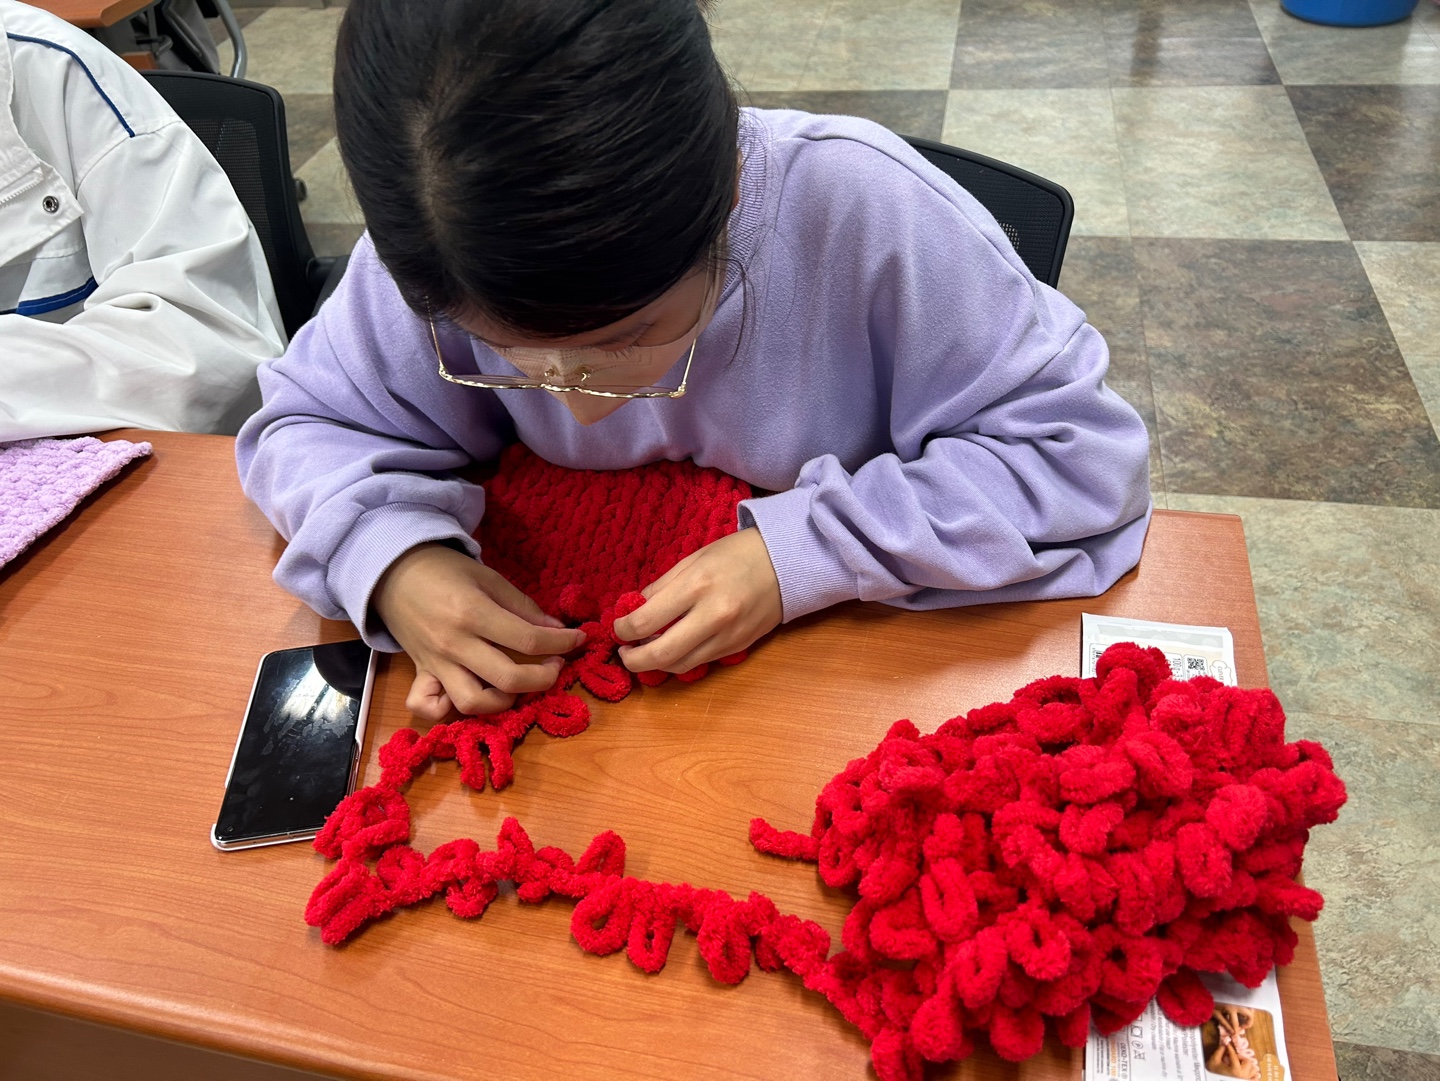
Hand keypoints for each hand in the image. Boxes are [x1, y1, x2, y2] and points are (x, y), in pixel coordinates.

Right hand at [372, 543, 585, 719]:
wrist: (394, 570)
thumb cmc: (446, 570)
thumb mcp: (489, 578)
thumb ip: (523, 606)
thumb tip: (557, 629)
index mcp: (473, 613)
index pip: (528, 640)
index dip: (562, 643)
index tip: (578, 640)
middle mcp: (454, 644)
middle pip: (509, 679)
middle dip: (544, 677)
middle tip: (556, 665)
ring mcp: (435, 663)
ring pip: (472, 703)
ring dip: (504, 702)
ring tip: (519, 685)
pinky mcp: (421, 673)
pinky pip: (427, 706)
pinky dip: (447, 710)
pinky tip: (471, 696)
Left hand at [613, 527, 781, 674]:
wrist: (787, 563)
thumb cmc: (736, 554)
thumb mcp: (693, 558)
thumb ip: (662, 586)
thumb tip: (635, 609)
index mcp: (697, 585)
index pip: (646, 620)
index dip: (623, 629)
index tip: (618, 627)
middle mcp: (712, 616)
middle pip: (660, 654)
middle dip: (632, 659)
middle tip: (624, 651)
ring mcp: (727, 636)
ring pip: (679, 665)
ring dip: (654, 664)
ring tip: (644, 651)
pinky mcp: (737, 647)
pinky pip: (699, 663)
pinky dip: (679, 660)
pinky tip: (671, 649)